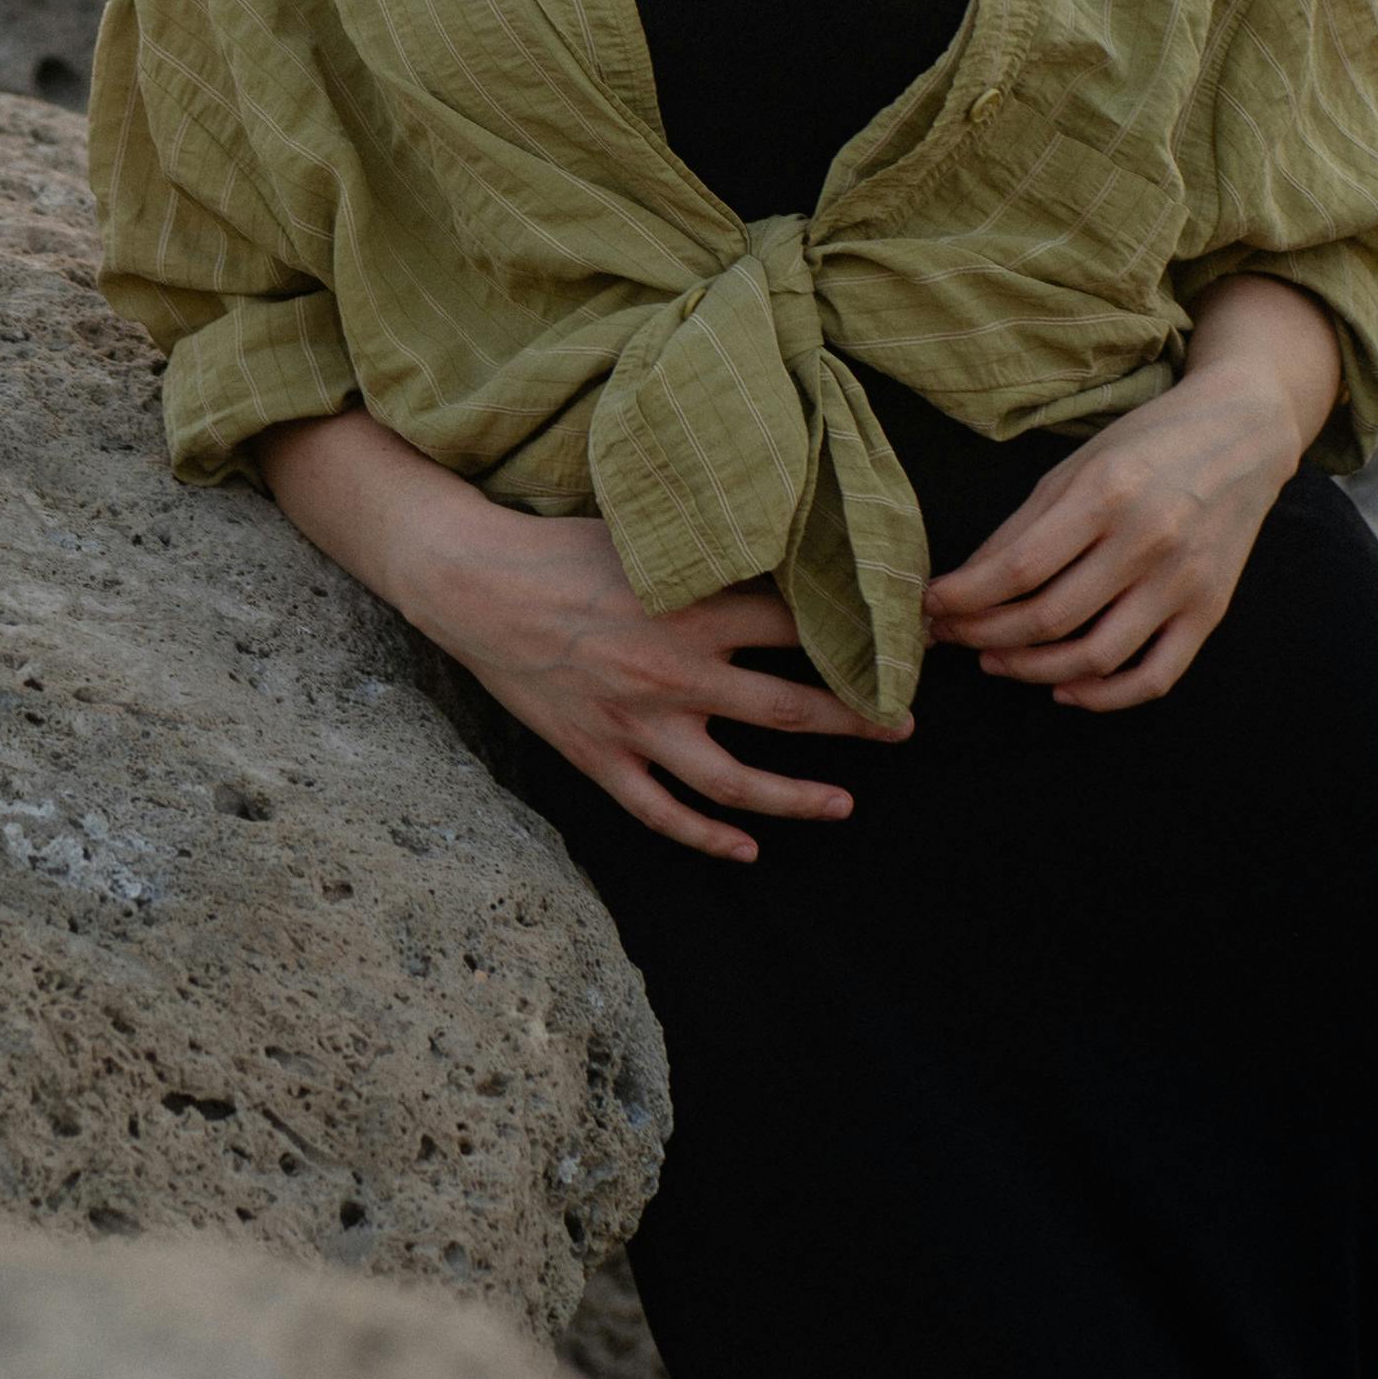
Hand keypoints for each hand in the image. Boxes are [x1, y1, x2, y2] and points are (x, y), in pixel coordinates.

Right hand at [252, 410, 901, 867]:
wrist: (471, 582)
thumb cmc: (560, 545)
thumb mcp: (646, 531)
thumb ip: (712, 546)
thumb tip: (782, 527)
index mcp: (695, 609)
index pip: (802, 633)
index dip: (861, 641)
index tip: (905, 647)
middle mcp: (675, 673)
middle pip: (789, 711)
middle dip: (858, 723)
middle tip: (905, 728)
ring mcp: (637, 724)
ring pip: (734, 783)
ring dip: (798, 798)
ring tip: (845, 804)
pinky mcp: (599, 756)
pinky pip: (662, 814)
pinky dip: (708, 839)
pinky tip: (747, 851)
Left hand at [923, 278, 1336, 713]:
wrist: (1244, 433)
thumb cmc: (1149, 442)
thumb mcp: (1077, 465)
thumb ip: (1024, 526)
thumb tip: (966, 582)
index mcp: (1107, 494)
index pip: (1017, 569)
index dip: (964, 598)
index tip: (930, 606)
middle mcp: (1148, 542)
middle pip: (1049, 618)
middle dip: (984, 636)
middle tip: (952, 638)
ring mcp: (1184, 583)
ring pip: (1094, 657)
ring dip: (1032, 670)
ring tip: (995, 661)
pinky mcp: (1210, 611)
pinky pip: (1154, 676)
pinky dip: (1104, 697)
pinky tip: (1064, 689)